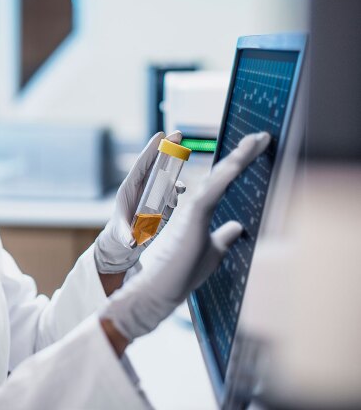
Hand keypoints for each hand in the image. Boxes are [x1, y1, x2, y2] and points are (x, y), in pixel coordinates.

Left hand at [94, 131, 184, 273]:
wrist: (125, 244)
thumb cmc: (119, 236)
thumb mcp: (121, 236)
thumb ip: (126, 236)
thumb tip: (132, 242)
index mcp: (129, 189)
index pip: (141, 165)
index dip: (150, 150)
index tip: (160, 135)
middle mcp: (142, 188)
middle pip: (155, 164)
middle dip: (166, 148)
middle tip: (178, 133)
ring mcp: (152, 194)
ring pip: (165, 176)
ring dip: (174, 169)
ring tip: (181, 167)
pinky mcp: (161, 202)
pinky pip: (171, 191)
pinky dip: (177, 189)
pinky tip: (181, 190)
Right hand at [103, 132, 271, 340]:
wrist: (162, 288)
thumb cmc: (182, 273)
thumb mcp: (213, 251)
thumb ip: (224, 237)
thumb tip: (237, 226)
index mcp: (201, 212)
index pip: (223, 183)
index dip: (240, 165)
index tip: (257, 149)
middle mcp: (196, 205)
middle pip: (222, 174)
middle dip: (243, 154)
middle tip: (261, 136)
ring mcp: (193, 208)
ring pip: (219, 177)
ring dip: (239, 158)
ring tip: (256, 140)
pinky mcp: (193, 215)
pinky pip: (213, 189)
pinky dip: (227, 174)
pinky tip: (240, 161)